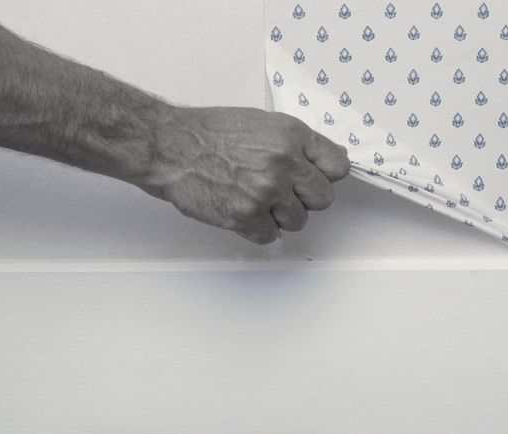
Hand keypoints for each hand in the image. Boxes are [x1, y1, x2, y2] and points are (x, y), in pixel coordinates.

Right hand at [148, 107, 349, 243]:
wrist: (170, 147)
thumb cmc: (208, 133)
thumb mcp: (260, 123)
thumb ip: (294, 143)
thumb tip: (321, 161)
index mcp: (291, 135)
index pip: (337, 165)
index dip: (326, 176)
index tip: (315, 180)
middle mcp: (284, 162)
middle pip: (324, 198)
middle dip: (304, 199)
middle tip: (282, 194)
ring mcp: (266, 191)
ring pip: (298, 221)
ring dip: (279, 216)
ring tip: (254, 199)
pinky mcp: (247, 216)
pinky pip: (270, 236)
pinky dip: (256, 229)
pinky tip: (240, 210)